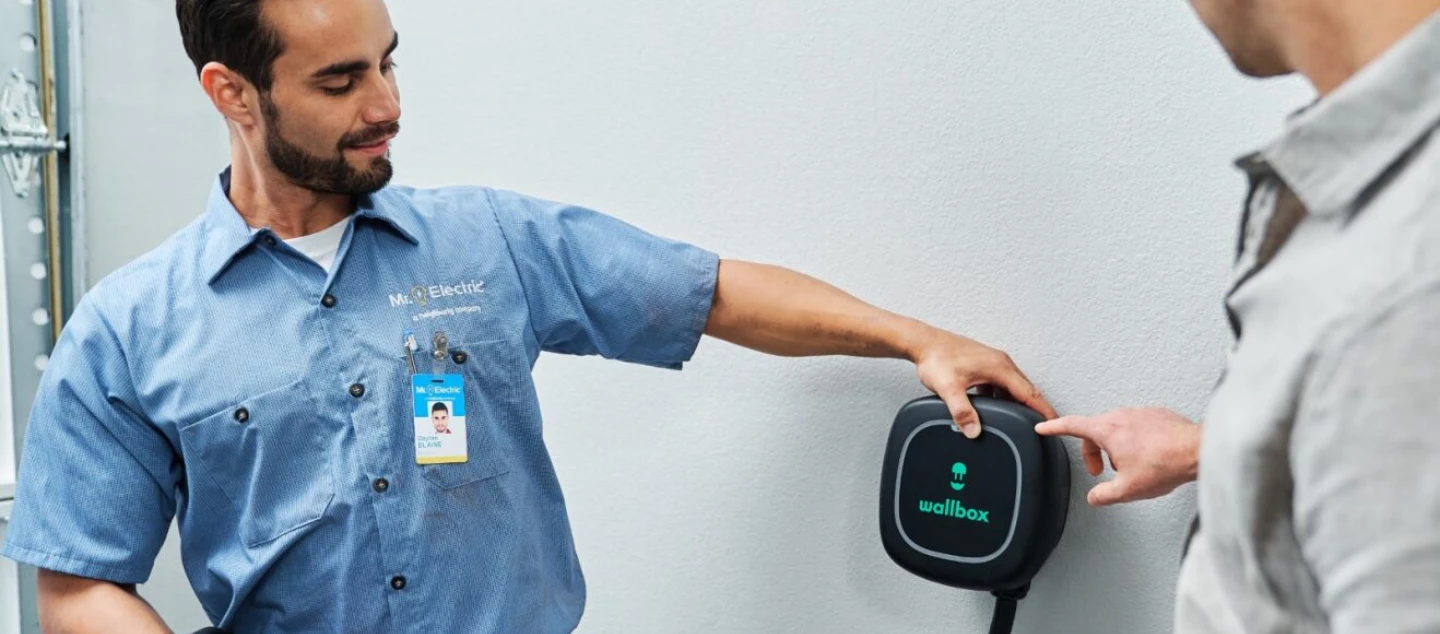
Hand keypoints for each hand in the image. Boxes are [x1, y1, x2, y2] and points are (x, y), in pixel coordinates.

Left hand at [910, 329, 1055, 438]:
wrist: (923, 343)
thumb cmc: (937, 358)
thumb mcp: (949, 388)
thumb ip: (962, 411)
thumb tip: (973, 430)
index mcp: (1000, 367)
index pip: (1030, 393)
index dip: (1044, 410)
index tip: (1055, 423)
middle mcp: (1000, 363)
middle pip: (1025, 390)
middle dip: (1034, 409)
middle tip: (1042, 427)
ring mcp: (992, 363)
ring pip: (1012, 387)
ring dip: (1017, 403)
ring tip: (1020, 421)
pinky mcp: (983, 365)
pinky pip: (1000, 384)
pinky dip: (1003, 397)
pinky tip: (994, 407)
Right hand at [1035, 407, 1199, 505]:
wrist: (1199, 451)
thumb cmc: (1166, 464)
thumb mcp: (1128, 489)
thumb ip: (1104, 495)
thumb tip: (1094, 497)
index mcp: (1107, 430)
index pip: (1071, 425)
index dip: (1053, 427)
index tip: (1043, 427)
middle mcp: (1121, 416)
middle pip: (1094, 430)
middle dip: (1092, 451)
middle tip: (1099, 470)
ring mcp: (1139, 412)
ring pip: (1116, 427)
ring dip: (1114, 446)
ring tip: (1129, 465)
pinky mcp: (1156, 414)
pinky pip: (1135, 425)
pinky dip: (1134, 439)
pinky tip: (1148, 456)